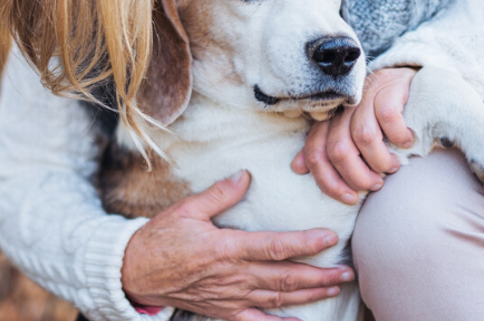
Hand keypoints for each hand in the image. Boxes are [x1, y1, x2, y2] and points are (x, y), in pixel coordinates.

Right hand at [121, 171, 352, 320]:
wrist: (135, 272)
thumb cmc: (159, 238)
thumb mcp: (186, 209)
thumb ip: (219, 194)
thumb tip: (245, 176)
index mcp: (226, 248)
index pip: (274, 246)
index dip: (304, 243)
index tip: (328, 238)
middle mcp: (233, 276)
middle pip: (284, 277)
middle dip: (320, 275)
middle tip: (348, 270)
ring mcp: (230, 297)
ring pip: (278, 299)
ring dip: (310, 295)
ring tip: (335, 287)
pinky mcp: (223, 312)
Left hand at [291, 67, 417, 202]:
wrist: (407, 84)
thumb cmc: (376, 119)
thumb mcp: (349, 134)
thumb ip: (325, 150)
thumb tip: (297, 168)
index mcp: (328, 121)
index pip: (315, 153)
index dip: (328, 181)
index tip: (350, 198)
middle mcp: (342, 108)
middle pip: (338, 149)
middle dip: (357, 176)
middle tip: (375, 184)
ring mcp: (364, 96)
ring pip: (363, 137)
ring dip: (380, 161)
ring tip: (392, 167)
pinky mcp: (387, 88)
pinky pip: (388, 118)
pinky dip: (398, 136)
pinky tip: (405, 141)